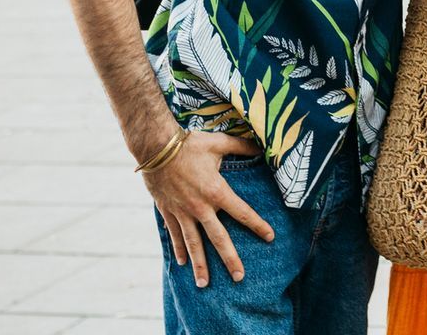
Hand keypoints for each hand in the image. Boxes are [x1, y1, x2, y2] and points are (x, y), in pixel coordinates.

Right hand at [143, 130, 273, 287]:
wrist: (156, 148)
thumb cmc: (190, 144)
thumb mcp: (219, 143)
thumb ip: (242, 146)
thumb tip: (262, 146)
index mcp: (217, 192)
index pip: (242, 213)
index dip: (257, 225)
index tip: (270, 237)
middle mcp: (201, 208)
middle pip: (219, 238)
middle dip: (230, 259)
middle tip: (239, 278)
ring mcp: (183, 212)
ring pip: (194, 244)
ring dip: (200, 265)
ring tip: (205, 284)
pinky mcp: (168, 212)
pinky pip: (175, 235)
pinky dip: (179, 249)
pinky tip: (182, 263)